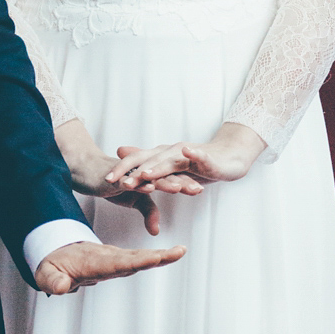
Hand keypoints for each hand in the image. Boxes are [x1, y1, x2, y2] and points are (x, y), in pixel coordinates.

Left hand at [35, 239, 184, 294]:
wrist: (57, 251)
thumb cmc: (52, 265)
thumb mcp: (45, 275)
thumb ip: (52, 282)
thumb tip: (61, 288)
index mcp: (93, 263)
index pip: (117, 263)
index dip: (135, 262)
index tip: (153, 259)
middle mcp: (107, 257)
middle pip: (135, 257)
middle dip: (156, 256)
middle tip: (178, 252)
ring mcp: (114, 257)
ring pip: (139, 256)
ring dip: (160, 255)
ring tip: (180, 252)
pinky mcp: (118, 260)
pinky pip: (138, 258)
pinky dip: (154, 256)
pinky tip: (169, 256)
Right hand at [56, 121, 199, 235]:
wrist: (88, 172)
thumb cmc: (114, 184)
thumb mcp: (134, 200)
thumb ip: (148, 212)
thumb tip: (156, 231)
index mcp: (151, 175)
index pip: (172, 178)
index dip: (186, 183)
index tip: (200, 190)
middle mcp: (143, 171)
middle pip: (166, 176)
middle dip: (182, 182)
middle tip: (198, 189)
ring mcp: (130, 173)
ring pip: (151, 177)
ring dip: (165, 182)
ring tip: (180, 188)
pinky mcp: (117, 177)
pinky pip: (130, 180)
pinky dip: (140, 183)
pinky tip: (149, 187)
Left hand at [106, 123, 266, 189]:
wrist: (229, 158)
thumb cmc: (199, 165)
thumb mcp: (170, 167)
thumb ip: (148, 163)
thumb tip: (122, 153)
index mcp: (162, 156)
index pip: (138, 163)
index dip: (121, 170)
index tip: (105, 180)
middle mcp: (172, 152)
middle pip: (149, 161)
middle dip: (132, 171)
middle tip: (115, 181)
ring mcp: (189, 154)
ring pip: (171, 161)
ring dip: (158, 166)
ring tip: (144, 174)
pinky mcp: (206, 157)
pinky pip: (200, 155)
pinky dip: (194, 153)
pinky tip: (189, 152)